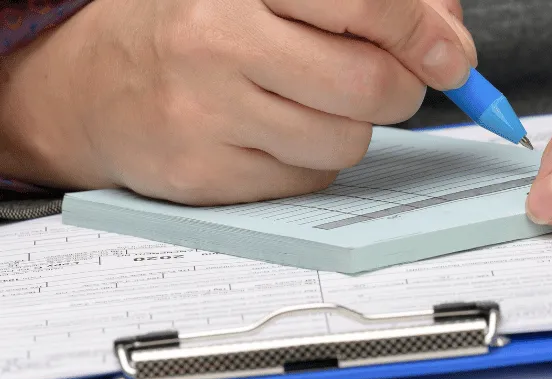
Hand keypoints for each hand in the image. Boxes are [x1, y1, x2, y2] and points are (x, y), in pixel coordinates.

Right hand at [0, 0, 475, 204]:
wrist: (96, 82)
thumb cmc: (203, 27)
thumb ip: (374, 3)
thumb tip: (449, 42)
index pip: (365, 2)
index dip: (422, 34)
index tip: (449, 57)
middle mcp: (218, 38)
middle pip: (371, 85)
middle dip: (402, 91)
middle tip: (388, 82)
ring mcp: (206, 110)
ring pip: (348, 143)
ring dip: (351, 129)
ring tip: (308, 103)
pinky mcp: (203, 173)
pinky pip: (309, 181)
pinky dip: (311, 162)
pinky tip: (272, 133)